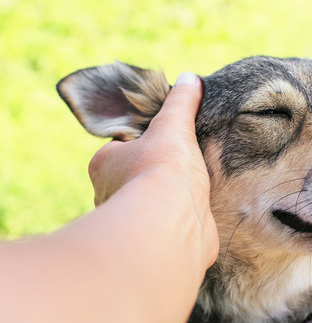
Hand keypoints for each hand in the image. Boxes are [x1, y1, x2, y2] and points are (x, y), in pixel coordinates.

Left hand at [87, 72, 217, 264]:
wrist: (173, 226)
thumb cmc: (163, 173)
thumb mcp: (174, 127)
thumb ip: (180, 103)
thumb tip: (191, 79)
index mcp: (103, 164)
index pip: (120, 147)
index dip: (143, 141)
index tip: (165, 138)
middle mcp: (109, 195)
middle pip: (133, 175)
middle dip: (154, 171)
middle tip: (182, 162)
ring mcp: (131, 222)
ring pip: (148, 202)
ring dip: (167, 197)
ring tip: (194, 185)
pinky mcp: (154, 242)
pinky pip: (166, 224)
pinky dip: (179, 218)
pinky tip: (197, 210)